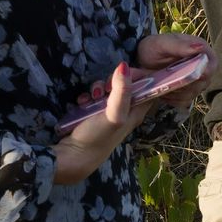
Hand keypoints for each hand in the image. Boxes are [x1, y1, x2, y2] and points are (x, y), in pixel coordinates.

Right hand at [54, 63, 141, 184]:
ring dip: (98, 89)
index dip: (140, 77)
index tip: (127, 72)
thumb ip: (121, 91)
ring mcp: (109, 113)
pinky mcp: (94, 114)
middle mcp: (125, 112)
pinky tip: (81, 103)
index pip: (148, 89)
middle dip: (113, 81)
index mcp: (136, 112)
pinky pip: (93, 97)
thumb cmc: (98, 137)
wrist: (74, 156)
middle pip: (126, 86)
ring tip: (90, 98)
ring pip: (108, 90)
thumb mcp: (114, 113)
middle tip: (105, 89)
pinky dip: (87, 97)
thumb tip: (124, 65)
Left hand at [135, 30, 216, 108]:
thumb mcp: (163, 44)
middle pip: (204, 82)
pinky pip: (184, 101)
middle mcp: (203, 67)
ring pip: (193, 93)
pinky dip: (173, 99)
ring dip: (177, 91)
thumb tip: (200, 47)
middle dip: (185, 83)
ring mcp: (196, 82)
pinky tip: (163, 91)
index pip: (212, 65)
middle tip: (168, 79)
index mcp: (202, 51)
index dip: (205, 72)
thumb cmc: (153, 47)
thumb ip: (180, 46)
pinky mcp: (187, 93)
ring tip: (162, 83)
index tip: (191, 76)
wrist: (142, 59)